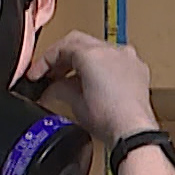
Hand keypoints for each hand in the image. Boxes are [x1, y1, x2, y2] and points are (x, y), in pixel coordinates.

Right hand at [22, 31, 158, 142]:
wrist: (133, 132)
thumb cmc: (109, 119)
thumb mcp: (75, 103)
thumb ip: (60, 88)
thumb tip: (54, 87)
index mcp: (92, 53)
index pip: (62, 47)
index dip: (44, 61)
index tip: (37, 74)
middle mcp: (112, 50)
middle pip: (79, 42)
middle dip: (61, 56)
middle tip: (50, 72)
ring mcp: (127, 58)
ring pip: (97, 48)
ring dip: (81, 60)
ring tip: (70, 79)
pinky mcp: (137, 69)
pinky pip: (114, 59)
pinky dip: (100, 66)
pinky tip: (93, 81)